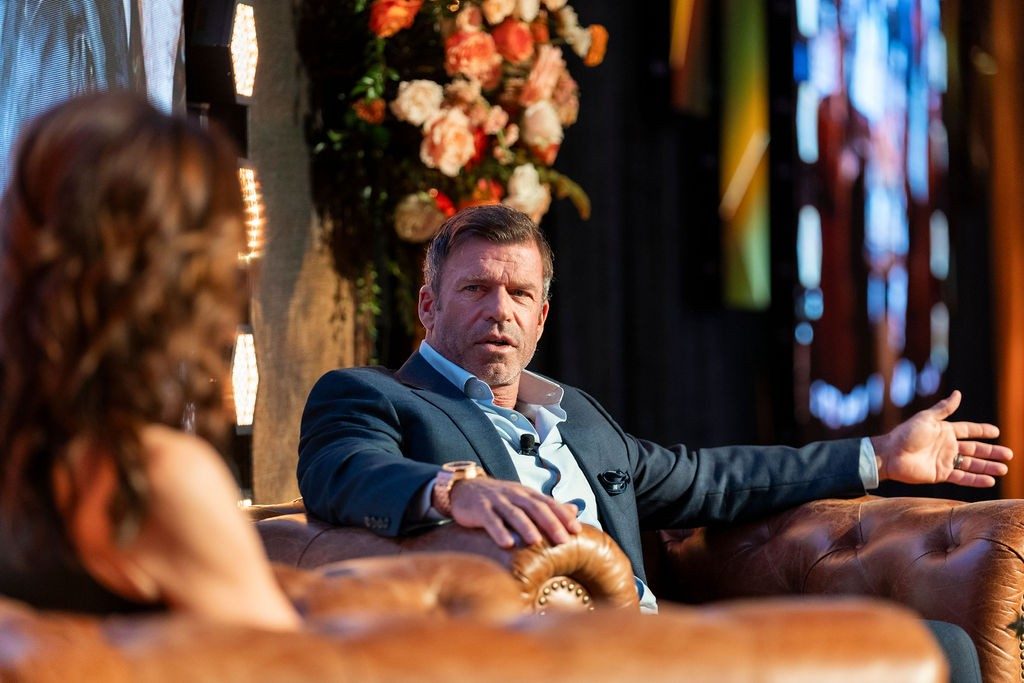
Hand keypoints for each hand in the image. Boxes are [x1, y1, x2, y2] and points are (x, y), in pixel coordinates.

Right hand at [448, 478, 581, 548]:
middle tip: (563, 541)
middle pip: (535, 508)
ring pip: (514, 513)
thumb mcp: (524, 498)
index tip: (577, 530)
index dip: (563, 516)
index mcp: (526, 493)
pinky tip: (507, 543)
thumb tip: (575, 510)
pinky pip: (490, 520)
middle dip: (550, 523)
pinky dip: (499, 531)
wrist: (464, 488)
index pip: (548, 503)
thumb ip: (547, 505)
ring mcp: (496, 501)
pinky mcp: (480, 508)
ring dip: (526, 527)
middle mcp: (514, 495)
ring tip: (536, 542)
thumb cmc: (499, 498)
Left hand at [871, 390, 1012, 486]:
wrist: (890, 455)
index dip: (982, 431)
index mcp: (944, 431)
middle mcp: (947, 446)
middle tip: (1009, 454)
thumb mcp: (926, 419)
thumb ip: (944, 409)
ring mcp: (944, 461)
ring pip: (971, 465)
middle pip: (975, 449)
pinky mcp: (940, 474)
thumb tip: (958, 393)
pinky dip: (975, 480)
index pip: (968, 430)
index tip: (996, 431)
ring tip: (1004, 469)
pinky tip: (989, 481)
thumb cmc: (905, 434)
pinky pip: (962, 478)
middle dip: (991, 452)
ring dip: (987, 467)